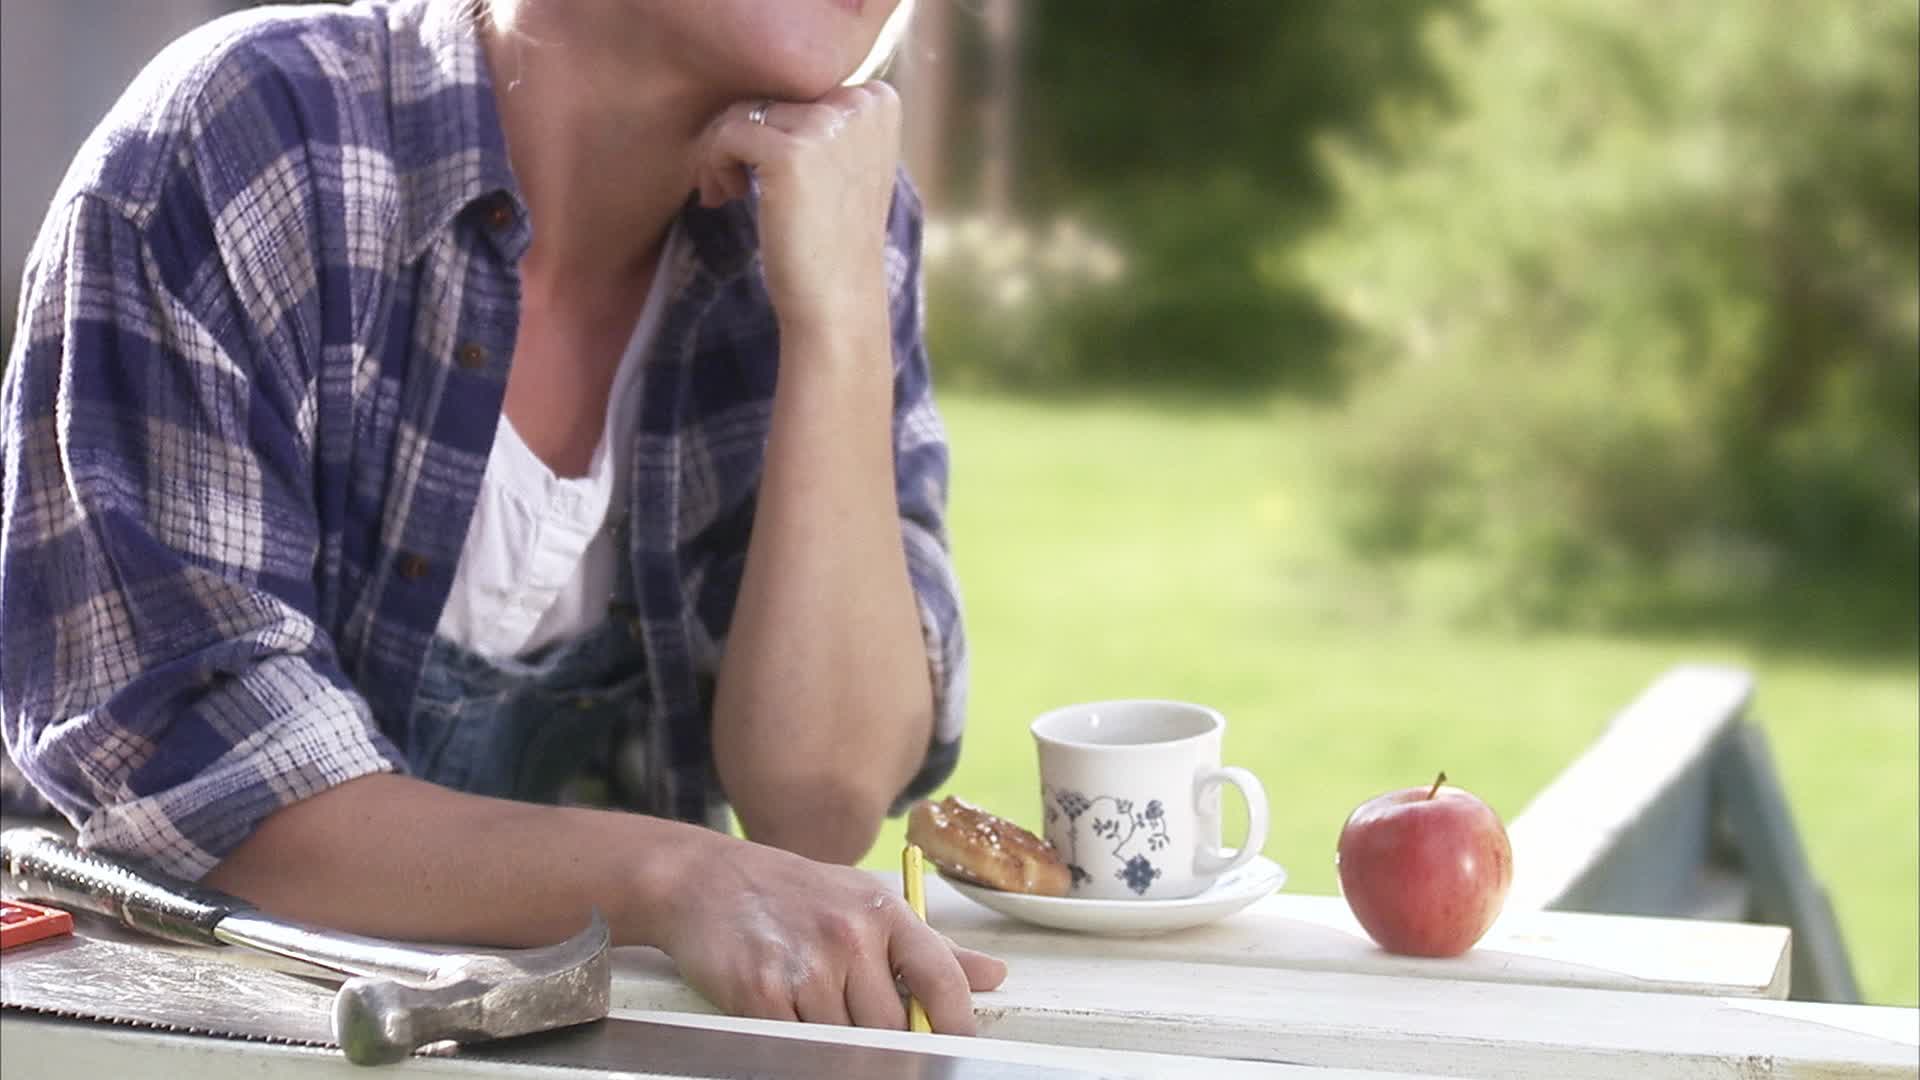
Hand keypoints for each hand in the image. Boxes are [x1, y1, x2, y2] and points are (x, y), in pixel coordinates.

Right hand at [657, 834, 1005, 1032]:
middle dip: (886, 1043)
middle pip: (892, 1028)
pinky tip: (789, 1018)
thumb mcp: (867, 902)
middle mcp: (850, 935)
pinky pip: (798, 1045)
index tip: (956, 1049)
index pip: (943, 982)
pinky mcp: (761, 992)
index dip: (957, 1026)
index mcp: (885, 913)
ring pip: (846, 1043)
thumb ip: (932, 949)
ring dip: (837, 1043)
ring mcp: (805, 965)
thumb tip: (994, 977)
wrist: (706, 880)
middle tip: (868, 1032)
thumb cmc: (794, 894)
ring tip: (820, 1013)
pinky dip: (798, 1044)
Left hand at [696, 83, 901, 339]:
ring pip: (743, 111)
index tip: (766, 169)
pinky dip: (713, 164)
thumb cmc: (832, 239)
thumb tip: (758, 87)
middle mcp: (860, 104)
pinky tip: (725, 198)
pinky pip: (728, 133)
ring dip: (721, 152)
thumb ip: (821, 119)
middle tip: (732, 187)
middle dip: (742, 138)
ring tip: (727, 194)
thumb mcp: (843, 165)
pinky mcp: (792, 153)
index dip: (772, 123)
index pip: (798, 86)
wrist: (838, 302)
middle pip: (769, 94)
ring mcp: (828, 126)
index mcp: (878, 101)